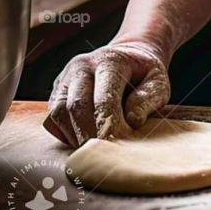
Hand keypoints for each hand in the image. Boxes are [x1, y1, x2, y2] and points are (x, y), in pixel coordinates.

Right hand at [44, 40, 170, 146]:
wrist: (129, 56)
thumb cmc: (145, 73)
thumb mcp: (158, 81)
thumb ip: (148, 99)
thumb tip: (132, 121)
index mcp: (109, 61)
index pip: (103, 98)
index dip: (108, 125)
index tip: (117, 144)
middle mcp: (82, 66)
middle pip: (75, 106)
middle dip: (89, 134)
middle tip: (104, 153)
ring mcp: (66, 77)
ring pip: (59, 113)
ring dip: (74, 136)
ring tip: (94, 149)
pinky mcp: (57, 91)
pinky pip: (52, 117)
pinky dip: (65, 133)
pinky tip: (83, 140)